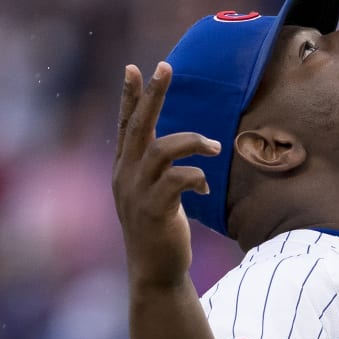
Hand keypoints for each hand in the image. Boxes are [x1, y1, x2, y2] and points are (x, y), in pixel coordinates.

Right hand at [112, 61, 222, 288]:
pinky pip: (178, 180)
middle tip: (165, 66)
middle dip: (152, 94)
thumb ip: (157, 170)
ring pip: (161, 149)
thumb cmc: (159, 231)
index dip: (129, 97)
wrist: (155, 271)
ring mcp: (138, 193)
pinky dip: (196, 177)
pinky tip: (206, 186)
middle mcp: (125, 176)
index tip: (133, 68)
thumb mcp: (152, 195)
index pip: (125, 126)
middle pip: (139, 126)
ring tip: (214, 146)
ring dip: (192, 142)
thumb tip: (178, 148)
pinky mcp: (155, 210)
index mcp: (124, 169)